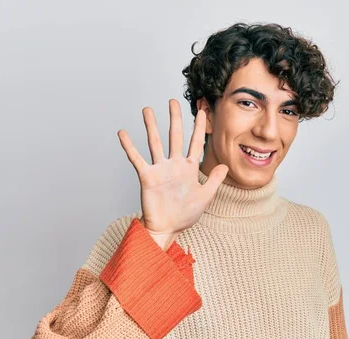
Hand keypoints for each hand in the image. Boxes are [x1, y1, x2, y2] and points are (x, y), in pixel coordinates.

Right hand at [118, 99, 228, 249]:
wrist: (167, 228)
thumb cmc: (184, 215)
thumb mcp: (205, 197)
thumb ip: (214, 180)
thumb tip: (225, 166)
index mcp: (189, 168)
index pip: (196, 143)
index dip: (199, 128)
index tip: (202, 112)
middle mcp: (174, 165)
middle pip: (175, 136)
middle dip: (175, 118)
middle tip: (173, 101)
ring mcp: (160, 169)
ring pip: (156, 142)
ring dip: (151, 125)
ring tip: (147, 109)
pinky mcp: (147, 177)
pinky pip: (137, 158)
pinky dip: (129, 146)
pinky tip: (123, 133)